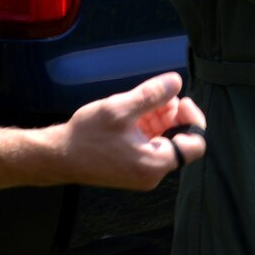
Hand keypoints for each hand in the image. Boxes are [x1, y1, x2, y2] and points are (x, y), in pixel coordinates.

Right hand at [56, 72, 206, 189]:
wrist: (58, 156)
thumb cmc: (86, 136)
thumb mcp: (120, 108)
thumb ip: (151, 95)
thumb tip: (177, 81)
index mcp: (155, 164)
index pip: (196, 144)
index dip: (193, 118)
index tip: (180, 100)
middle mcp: (152, 173)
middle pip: (180, 139)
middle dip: (173, 114)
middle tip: (159, 96)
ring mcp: (142, 171)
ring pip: (164, 140)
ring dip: (159, 118)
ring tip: (142, 100)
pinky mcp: (132, 167)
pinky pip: (149, 145)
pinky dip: (147, 126)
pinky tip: (133, 111)